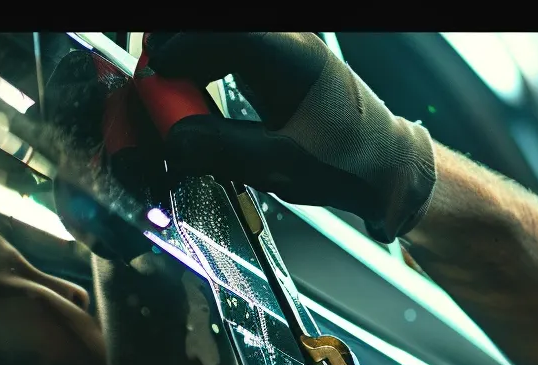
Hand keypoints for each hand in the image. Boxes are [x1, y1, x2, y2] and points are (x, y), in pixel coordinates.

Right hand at [147, 32, 436, 243]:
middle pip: (213, 26)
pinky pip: (225, 45)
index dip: (181, 51)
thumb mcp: (282, 166)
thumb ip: (224, 150)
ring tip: (174, 95)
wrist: (381, 163)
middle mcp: (288, 40)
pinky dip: (201, 61)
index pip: (226, 34)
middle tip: (156, 87)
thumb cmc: (346, 162)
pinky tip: (195, 91)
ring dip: (186, 55)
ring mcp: (280, 45)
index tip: (157, 81)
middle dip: (175, 48)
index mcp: (294, 58)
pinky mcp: (272, 56)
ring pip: (216, 33)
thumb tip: (173, 139)